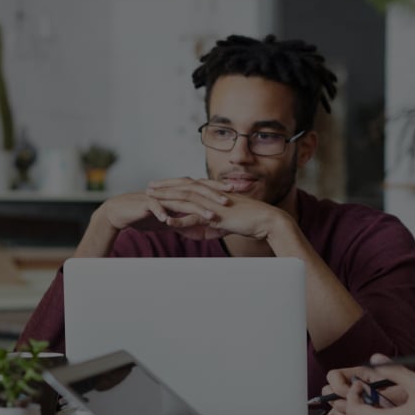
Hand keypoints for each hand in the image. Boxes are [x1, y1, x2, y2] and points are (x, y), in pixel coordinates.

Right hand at [95, 182, 229, 232]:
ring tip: (209, 216)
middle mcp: (170, 191)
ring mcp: (158, 196)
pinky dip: (162, 213)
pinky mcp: (145, 203)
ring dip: (195, 209)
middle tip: (228, 202)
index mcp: (177, 191)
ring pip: (179, 200)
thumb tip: (199, 227)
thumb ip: (183, 221)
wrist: (120, 212)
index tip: (234, 192)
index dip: (217, 188)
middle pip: (195, 191)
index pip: (201, 187)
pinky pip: (156, 207)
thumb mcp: (168, 219)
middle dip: (212, 196)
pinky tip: (169, 221)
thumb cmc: (144, 215)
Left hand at [145, 180, 285, 240]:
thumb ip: (210, 225)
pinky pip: (195, 218)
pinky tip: (167, 222)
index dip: (173, 184)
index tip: (159, 184)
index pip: (189, 185)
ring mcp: (213, 204)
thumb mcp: (224, 222)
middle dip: (164, 187)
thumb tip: (199, 230)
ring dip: (167, 200)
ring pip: (185, 200)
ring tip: (151, 200)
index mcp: (213, 193)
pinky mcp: (217, 216)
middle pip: (183, 188)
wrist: (265, 220)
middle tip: (148, 187)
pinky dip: (180, 220)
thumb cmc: (248, 220)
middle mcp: (211, 195)